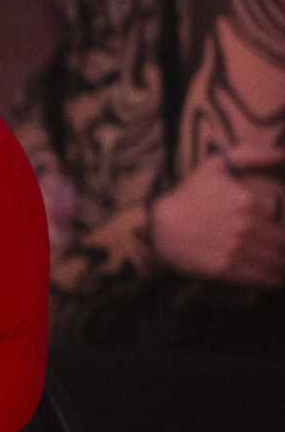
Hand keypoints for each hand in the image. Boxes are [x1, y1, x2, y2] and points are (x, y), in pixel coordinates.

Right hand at [151, 145, 284, 286]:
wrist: (159, 226)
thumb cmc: (190, 196)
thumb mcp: (215, 167)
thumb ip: (250, 155)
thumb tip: (280, 153)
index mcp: (248, 201)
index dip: (283, 227)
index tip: (278, 229)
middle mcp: (245, 226)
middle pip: (283, 244)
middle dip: (283, 248)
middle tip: (279, 248)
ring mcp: (236, 249)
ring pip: (277, 262)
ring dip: (280, 264)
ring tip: (278, 263)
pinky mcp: (227, 269)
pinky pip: (263, 277)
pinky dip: (272, 278)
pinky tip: (271, 274)